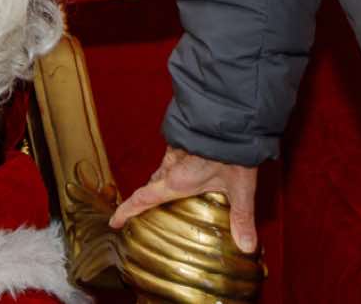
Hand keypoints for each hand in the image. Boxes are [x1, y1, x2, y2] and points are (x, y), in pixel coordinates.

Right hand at [108, 145, 259, 251]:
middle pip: (152, 185)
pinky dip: (172, 167)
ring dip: (160, 182)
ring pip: (161, 170)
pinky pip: (171, 157)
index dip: (126, 211)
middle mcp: (171, 165)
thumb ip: (242, 216)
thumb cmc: (234, 148)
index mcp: (178, 180)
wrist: (232, 113)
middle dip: (145, 199)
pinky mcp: (184, 137)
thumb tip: (246, 246)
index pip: (143, 198)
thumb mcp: (240, 186)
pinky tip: (187, 168)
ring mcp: (176, 149)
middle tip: (142, 212)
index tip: (114, 221)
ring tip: (167, 194)